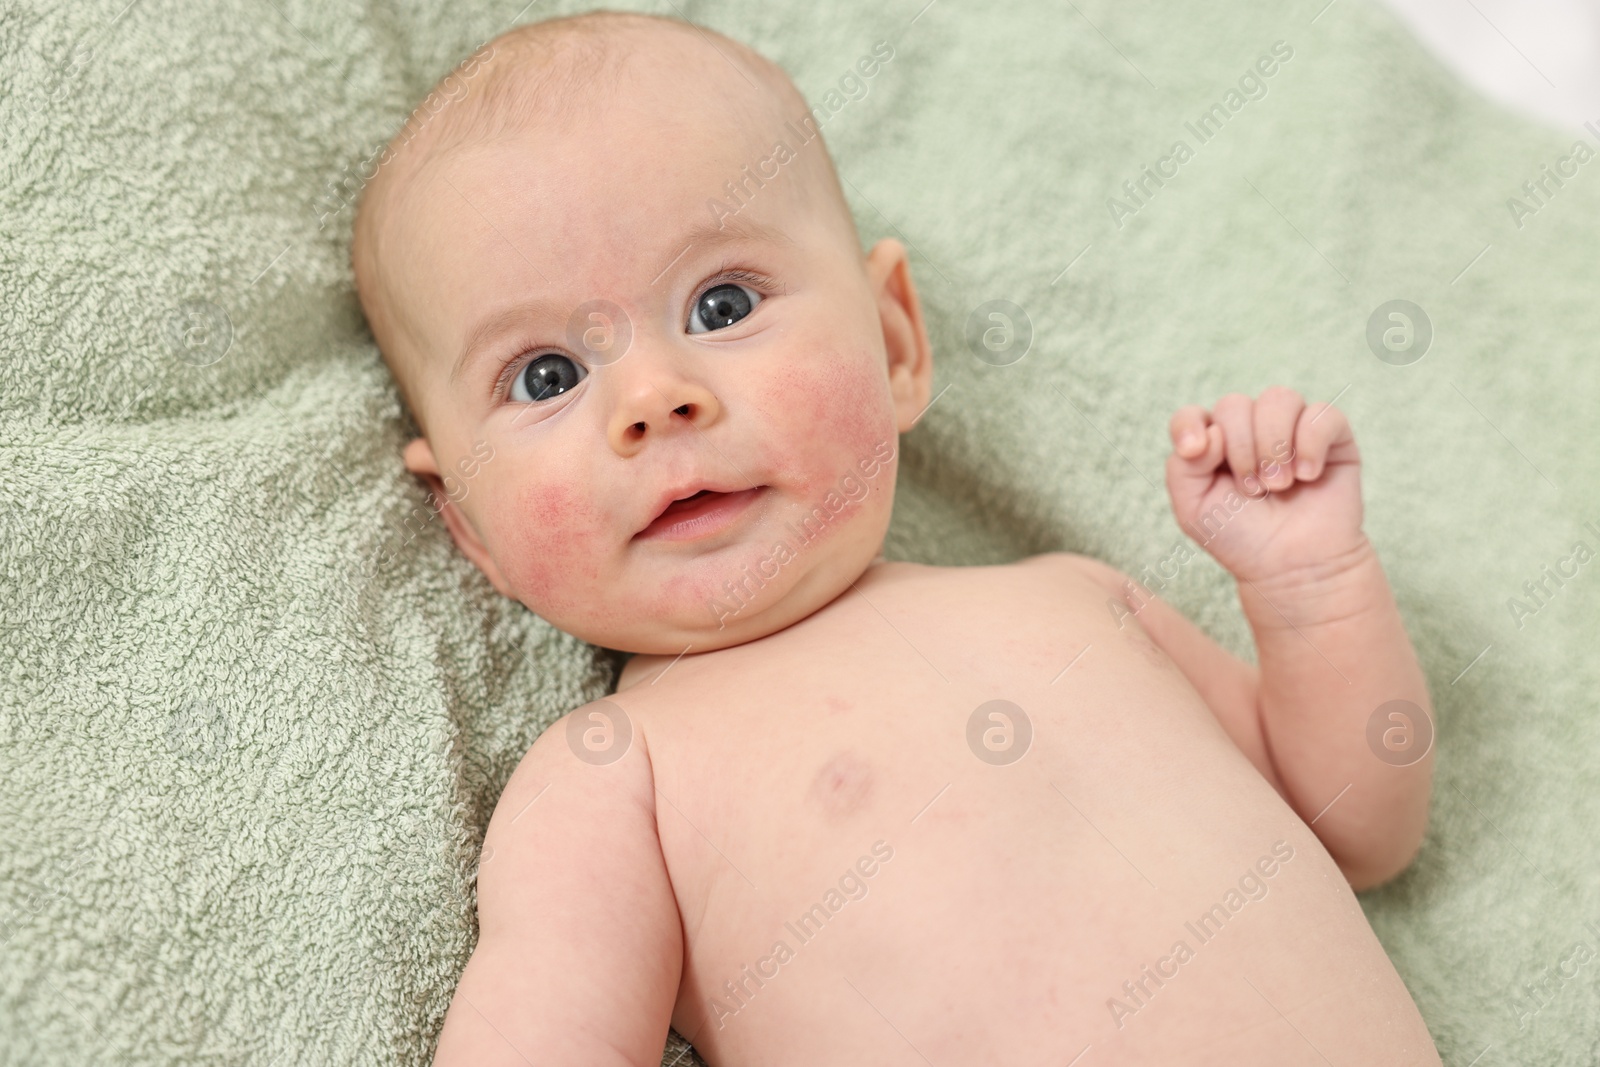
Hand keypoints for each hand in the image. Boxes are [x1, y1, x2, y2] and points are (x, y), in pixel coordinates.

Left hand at [1165, 387, 1366, 585]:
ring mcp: (1291, 428)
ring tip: (1279, 485)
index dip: (1188, 426)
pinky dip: (1311, 444)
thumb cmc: (1242, 538)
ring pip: (1279, 398)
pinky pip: (1321, 414)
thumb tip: (1211, 432)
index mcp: (1213, 445)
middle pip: (1234, 404)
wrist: (1295, 566)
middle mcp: (1250, 429)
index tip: (1194, 452)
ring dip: (1273, 445)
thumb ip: (1183, 467)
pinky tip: (1309, 476)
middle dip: (1240, 450)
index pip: (1191, 415)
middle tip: (1253, 490)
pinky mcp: (1331, 435)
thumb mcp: (1194, 510)